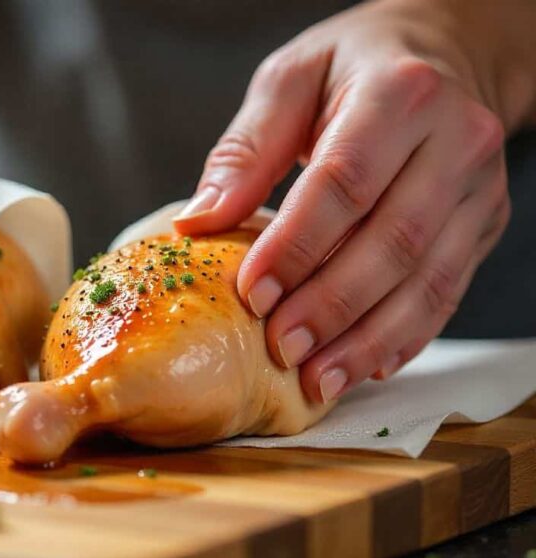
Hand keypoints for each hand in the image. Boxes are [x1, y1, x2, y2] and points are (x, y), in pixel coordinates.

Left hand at [173, 0, 520, 401]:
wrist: (444, 54)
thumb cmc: (353, 67)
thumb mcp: (289, 81)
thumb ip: (246, 151)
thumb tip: (199, 223)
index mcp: (399, 94)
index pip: (345, 182)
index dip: (296, 245)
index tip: (251, 293)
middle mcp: (455, 141)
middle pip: (392, 240)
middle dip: (332, 305)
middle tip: (281, 347)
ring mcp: (479, 188)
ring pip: (427, 278)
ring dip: (368, 338)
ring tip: (317, 377)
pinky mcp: (484, 224)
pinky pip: (447, 292)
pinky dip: (404, 337)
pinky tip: (362, 365)